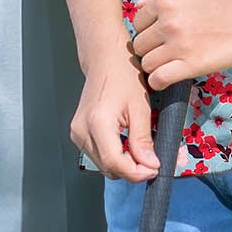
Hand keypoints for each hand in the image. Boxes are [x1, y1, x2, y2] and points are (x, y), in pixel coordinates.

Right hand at [70, 49, 158, 181]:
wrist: (104, 58)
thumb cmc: (122, 74)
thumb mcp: (140, 107)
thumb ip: (143, 140)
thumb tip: (150, 166)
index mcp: (97, 122)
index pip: (116, 163)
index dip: (137, 173)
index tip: (154, 168)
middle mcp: (82, 129)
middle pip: (109, 168)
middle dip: (132, 170)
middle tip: (151, 160)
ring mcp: (77, 132)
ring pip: (103, 166)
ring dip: (123, 165)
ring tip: (139, 149)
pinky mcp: (77, 133)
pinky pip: (98, 156)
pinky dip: (114, 157)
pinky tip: (125, 145)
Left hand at [129, 0, 231, 90]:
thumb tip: (140, 5)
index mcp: (165, 1)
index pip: (137, 23)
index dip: (147, 30)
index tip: (158, 36)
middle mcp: (167, 23)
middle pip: (140, 45)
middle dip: (149, 49)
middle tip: (163, 52)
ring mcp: (179, 45)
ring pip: (147, 64)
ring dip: (154, 66)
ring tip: (167, 65)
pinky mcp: (193, 65)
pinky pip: (159, 79)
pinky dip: (158, 81)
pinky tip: (166, 79)